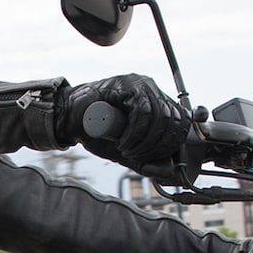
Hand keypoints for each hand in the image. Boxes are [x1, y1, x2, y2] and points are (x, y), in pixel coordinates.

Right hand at [55, 74, 192, 167]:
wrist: (70, 118)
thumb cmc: (97, 132)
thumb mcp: (127, 150)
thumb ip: (146, 161)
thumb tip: (169, 169)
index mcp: (157, 102)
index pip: (182, 121)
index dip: (175, 143)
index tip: (159, 159)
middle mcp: (152, 90)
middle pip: (172, 119)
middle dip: (158, 146)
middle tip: (138, 158)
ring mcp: (141, 84)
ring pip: (159, 115)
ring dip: (145, 141)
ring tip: (127, 151)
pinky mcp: (127, 83)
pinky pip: (142, 110)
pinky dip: (135, 133)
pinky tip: (123, 143)